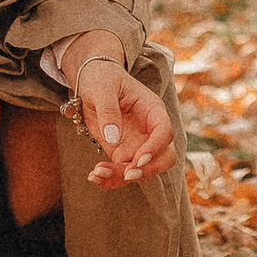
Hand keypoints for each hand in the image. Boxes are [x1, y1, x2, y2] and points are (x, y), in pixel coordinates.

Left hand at [58, 44, 176, 188]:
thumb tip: (114, 137)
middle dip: (149, 169)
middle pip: (164, 157)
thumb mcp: (102, 88)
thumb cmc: (102, 78)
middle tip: (127, 174)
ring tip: (96, 174)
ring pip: (142, 169)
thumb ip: (108, 110)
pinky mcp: (122, 152)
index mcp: (152, 109)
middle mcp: (149, 130)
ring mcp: (138, 143)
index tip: (139, 159)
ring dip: (122, 177)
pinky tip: (93, 177)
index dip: (156, 147)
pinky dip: (109, 178)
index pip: (164, 132)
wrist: (92, 80)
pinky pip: (121, 171)